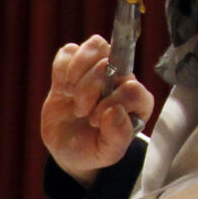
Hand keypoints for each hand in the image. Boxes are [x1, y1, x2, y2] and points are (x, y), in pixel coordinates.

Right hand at [41, 36, 154, 185]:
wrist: (68, 149)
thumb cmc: (93, 150)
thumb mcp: (108, 152)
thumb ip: (117, 136)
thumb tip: (115, 111)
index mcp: (136, 101)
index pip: (133, 88)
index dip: (112, 102)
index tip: (95, 120)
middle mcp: (120, 80)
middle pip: (111, 62)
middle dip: (90, 88)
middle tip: (81, 111)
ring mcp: (96, 69)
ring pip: (95, 46)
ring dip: (77, 72)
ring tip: (70, 94)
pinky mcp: (73, 67)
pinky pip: (69, 51)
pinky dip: (61, 69)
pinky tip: (61, 89)